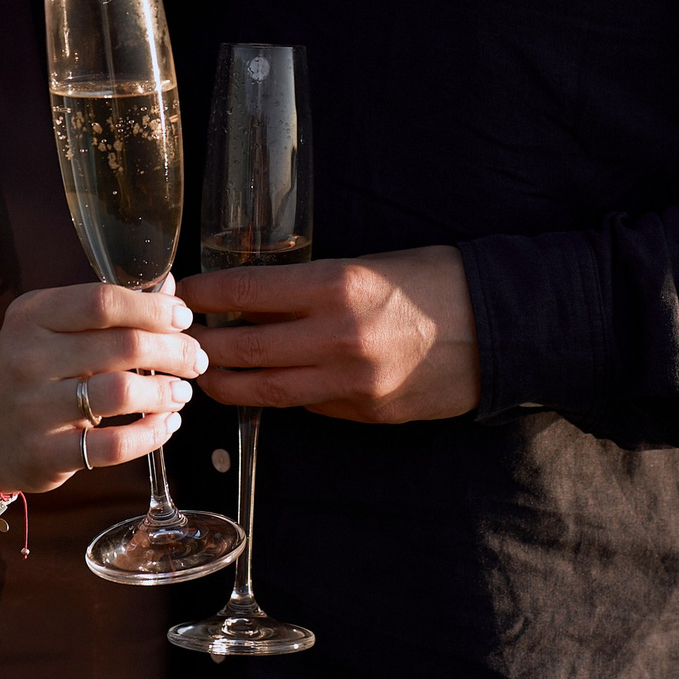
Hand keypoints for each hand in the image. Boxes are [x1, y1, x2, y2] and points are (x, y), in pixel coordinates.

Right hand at [0, 280, 208, 489]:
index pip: (103, 301)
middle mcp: (29, 358)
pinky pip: (113, 445)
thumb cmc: (31, 372)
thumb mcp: (52, 328)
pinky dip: (151, 434)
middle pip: (122, 345)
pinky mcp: (46, 453)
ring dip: (164, 392)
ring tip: (182, 392)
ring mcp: (35, 409)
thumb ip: (106, 309)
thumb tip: (170, 288)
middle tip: (195, 359)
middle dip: (173, 350)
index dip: (153, 308)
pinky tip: (165, 424)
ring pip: (120, 393)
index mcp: (33, 316)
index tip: (182, 318)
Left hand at [175, 246, 479, 425]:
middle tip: (176, 339)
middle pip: (243, 349)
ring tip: (204, 374)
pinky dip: (278, 396)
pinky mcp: (365, 413)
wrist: (502, 328)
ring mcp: (351, 383)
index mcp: (338, 287)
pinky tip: (261, 387)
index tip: (179, 292)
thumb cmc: (438, 281)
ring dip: (226, 383)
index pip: (245, 292)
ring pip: (265, 391)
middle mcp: (337, 338)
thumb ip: (314, 285)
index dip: (203, 294)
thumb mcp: (371, 265)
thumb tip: (257, 298)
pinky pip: (306, 406)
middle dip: (201, 345)